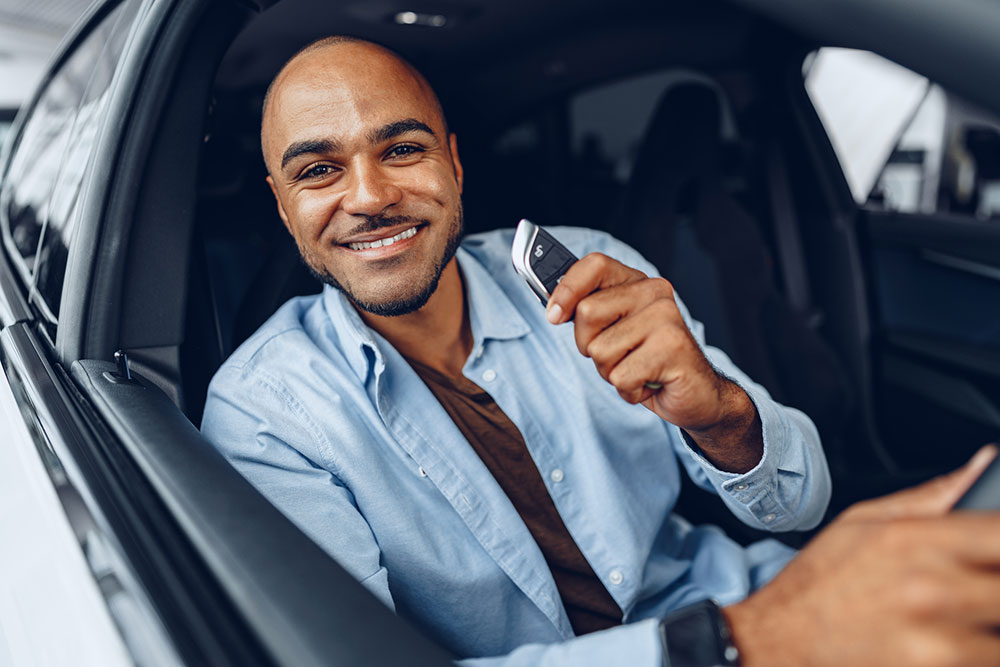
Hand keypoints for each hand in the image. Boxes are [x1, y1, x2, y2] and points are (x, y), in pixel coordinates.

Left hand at [545, 253, 760, 471]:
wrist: (697, 395)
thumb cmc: (648, 363)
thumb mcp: (613, 333)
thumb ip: (589, 316)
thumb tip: (553, 308)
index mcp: (637, 283)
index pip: (594, 265)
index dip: (567, 288)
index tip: (554, 315)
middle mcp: (654, 292)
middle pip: (586, 312)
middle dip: (589, 346)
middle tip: (617, 355)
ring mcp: (666, 318)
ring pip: (600, 350)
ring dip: (610, 372)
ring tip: (637, 370)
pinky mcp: (673, 347)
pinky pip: (621, 376)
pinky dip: (628, 391)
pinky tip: (649, 384)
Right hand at [724, 445, 999, 666]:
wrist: (777, 643)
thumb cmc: (818, 583)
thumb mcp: (863, 521)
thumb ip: (933, 495)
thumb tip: (984, 464)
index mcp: (916, 541)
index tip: (995, 549)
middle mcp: (934, 591)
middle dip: (996, 583)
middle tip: (979, 584)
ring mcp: (941, 644)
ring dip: (992, 625)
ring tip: (970, 614)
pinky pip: (989, 663)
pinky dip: (981, 652)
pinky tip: (957, 638)